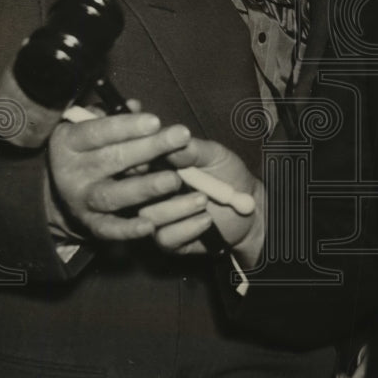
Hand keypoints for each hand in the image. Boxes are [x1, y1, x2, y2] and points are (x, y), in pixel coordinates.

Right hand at [48, 112, 188, 240]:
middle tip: (180, 138)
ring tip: (174, 180)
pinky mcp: (93, 226)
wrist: (73, 187)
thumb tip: (135, 107)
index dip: (126, 126)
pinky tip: (151, 225)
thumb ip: (120, 116)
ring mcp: (81, 201)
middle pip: (111, 160)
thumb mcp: (103, 126)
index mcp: (70, 141)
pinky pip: (110, 229)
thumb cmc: (99, 147)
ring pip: (113, 196)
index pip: (97, 132)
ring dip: (144, 188)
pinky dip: (128, 229)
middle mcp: (71, 172)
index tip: (155, 121)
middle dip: (148, 148)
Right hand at [138, 138, 264, 266]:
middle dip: (149, 185)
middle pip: (128, 190)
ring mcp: (156, 216)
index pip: (133, 159)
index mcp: (155, 164)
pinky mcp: (167, 240)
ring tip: (203, 200)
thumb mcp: (213, 155)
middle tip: (176, 181)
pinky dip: (188, 227)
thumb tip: (170, 138)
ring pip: (149, 216)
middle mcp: (149, 191)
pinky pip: (165, 237)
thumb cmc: (227, 175)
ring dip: (177, 208)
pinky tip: (206, 220)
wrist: (249, 209)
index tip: (155, 154)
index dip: (140, 158)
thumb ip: (191, 148)